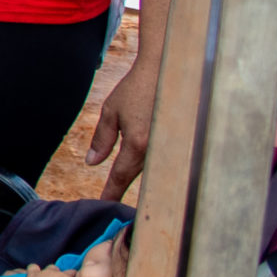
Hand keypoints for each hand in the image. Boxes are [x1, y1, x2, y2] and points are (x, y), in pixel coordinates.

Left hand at [87, 50, 158, 199]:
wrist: (167, 71)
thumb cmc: (137, 89)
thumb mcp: (111, 111)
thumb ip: (102, 139)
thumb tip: (92, 163)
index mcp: (137, 142)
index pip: (120, 175)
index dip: (111, 192)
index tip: (104, 205)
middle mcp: (158, 148)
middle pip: (138, 176)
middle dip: (126, 187)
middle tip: (113, 201)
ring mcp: (173, 147)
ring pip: (153, 169)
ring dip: (141, 175)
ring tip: (131, 187)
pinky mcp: (184, 143)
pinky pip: (167, 160)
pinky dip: (158, 165)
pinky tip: (155, 170)